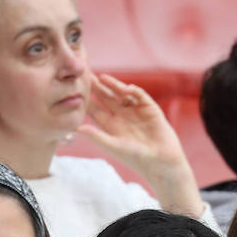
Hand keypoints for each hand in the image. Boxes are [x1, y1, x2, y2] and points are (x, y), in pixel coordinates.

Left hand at [76, 73, 203, 216]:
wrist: (160, 161)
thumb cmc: (135, 157)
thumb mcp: (113, 146)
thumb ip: (96, 136)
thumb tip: (76, 128)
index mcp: (111, 126)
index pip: (96, 110)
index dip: (87, 101)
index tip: (77, 91)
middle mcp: (122, 116)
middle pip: (107, 98)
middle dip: (98, 88)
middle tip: (87, 76)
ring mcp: (135, 111)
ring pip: (122, 94)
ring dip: (114, 85)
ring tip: (103, 78)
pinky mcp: (149, 108)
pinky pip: (140, 96)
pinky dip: (133, 91)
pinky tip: (125, 89)